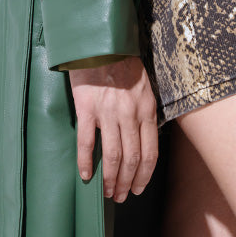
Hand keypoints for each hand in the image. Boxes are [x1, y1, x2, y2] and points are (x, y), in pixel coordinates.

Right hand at [68, 56, 158, 200]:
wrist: (100, 40)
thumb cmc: (121, 63)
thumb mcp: (144, 87)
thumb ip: (144, 113)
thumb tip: (143, 139)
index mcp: (147, 111)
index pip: (150, 153)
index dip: (144, 176)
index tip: (138, 189)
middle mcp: (130, 114)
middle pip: (131, 159)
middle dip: (127, 183)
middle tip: (121, 197)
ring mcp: (108, 112)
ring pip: (112, 156)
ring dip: (110, 179)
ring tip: (107, 192)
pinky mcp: (87, 108)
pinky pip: (86, 142)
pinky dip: (85, 162)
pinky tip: (85, 176)